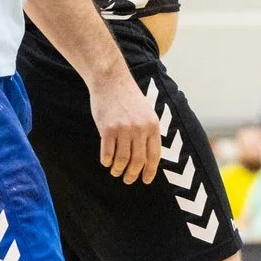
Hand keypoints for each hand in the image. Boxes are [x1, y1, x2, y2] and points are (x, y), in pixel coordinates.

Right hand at [89, 67, 159, 183]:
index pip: (154, 156)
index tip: (145, 180)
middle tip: (127, 180)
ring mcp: (123, 129)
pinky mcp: (107, 129)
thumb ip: (148, 132)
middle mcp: (140, 129)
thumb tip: (147, 158)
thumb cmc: (128, 97)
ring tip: (115, 171)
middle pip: (137, 161)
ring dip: (118, 169)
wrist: (111, 80)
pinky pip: (107, 153)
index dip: (150, 171)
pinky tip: (106, 162)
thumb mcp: (146, 113)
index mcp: (153, 126)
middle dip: (132, 175)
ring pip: (122, 160)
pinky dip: (106, 161)